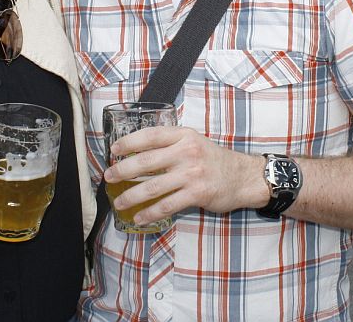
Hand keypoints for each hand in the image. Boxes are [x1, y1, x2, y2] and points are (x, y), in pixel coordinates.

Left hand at [103, 126, 265, 225]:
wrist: (243, 176)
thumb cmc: (213, 159)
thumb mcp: (193, 142)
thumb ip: (170, 144)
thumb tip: (137, 154)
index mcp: (183, 136)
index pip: (151, 135)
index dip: (129, 142)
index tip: (114, 149)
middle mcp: (187, 152)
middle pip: (147, 161)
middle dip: (123, 170)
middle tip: (109, 176)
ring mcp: (192, 173)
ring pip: (154, 186)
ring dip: (132, 195)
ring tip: (119, 202)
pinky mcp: (197, 194)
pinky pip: (167, 205)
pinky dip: (150, 212)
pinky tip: (139, 216)